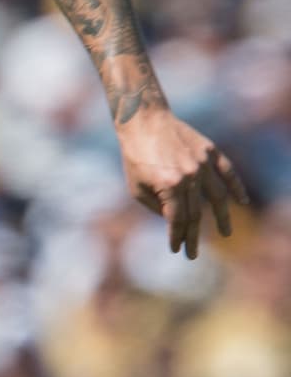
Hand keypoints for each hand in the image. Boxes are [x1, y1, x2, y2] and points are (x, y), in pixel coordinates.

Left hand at [116, 109, 248, 258]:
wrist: (143, 121)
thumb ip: (157, 207)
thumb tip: (175, 221)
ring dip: (222, 218)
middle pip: (196, 214)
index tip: (176, 249)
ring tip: (225, 233)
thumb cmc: (135, 157)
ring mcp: (202, 163)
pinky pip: (228, 171)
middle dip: (193, 236)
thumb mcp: (136, 188)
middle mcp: (190, 176)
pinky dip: (236, 186)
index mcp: (170, 187)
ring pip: (217, 197)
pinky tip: (242, 201)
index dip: (177, 237)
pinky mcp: (209, 151)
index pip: (178, 220)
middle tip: (193, 254)